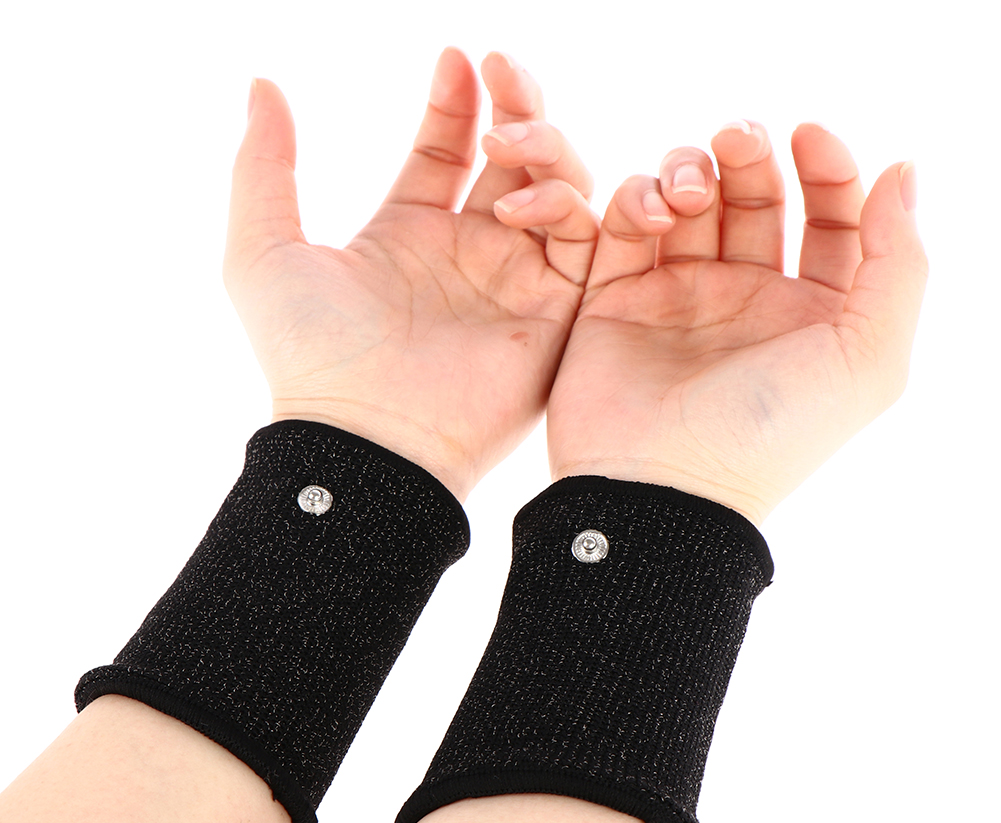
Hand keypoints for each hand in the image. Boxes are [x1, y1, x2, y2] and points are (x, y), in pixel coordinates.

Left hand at [223, 48, 597, 501]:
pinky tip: (521, 202)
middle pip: (514, 161)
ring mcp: (515, 283)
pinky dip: (569, 207)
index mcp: (407, 235)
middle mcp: (468, 254)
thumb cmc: (309, 355)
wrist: (366, 438)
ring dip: (546, 147)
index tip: (456, 56)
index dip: (455, 101)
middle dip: (518, 105)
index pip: (445, 151)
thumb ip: (264, 165)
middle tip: (502, 67)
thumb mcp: (264, 248)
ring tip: (506, 141)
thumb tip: (263, 83)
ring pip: (562, 191)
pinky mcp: (555, 315)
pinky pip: (589, 243)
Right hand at [547, 121, 927, 524]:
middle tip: (737, 138)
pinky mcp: (615, 302)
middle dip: (750, 157)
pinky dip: (636, 203)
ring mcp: (677, 300)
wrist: (657, 488)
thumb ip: (900, 264)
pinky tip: (653, 211)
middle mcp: (746, 302)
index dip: (828, 168)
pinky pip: (626, 230)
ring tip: (689, 187)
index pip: (829, 220)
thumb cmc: (769, 434)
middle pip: (755, 200)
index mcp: (810, 313)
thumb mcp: (869, 360)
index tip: (809, 136)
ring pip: (687, 204)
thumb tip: (903, 172)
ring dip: (691, 172)